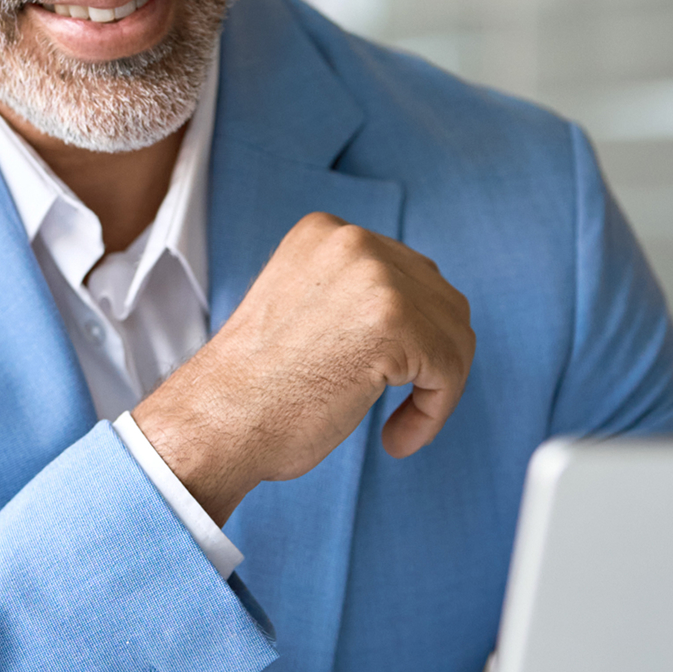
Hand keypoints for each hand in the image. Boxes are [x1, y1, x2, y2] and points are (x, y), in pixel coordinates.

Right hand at [132, 212, 473, 526]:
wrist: (218, 421)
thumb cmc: (256, 390)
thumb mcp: (304, 309)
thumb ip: (353, 297)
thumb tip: (424, 315)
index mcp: (325, 232)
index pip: (409, 275)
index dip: (415, 336)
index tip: (390, 381)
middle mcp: (353, 241)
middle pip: (441, 299)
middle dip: (433, 360)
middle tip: (403, 411)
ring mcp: (375, 277)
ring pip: (454, 334)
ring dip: (437, 389)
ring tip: (398, 428)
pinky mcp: (394, 321)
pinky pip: (450, 369)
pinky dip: (433, 411)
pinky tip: (396, 439)